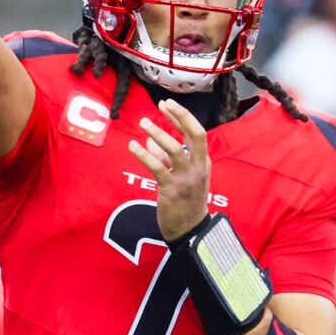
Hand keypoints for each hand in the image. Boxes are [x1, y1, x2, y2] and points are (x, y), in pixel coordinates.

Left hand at [130, 98, 211, 239]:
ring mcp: (187, 179)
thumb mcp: (180, 176)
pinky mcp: (172, 190)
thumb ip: (166, 157)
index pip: (196, 132)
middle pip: (195, 135)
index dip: (182, 116)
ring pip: (175, 149)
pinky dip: (144, 155)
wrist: (189, 230)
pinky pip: (157, 168)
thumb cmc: (185, 202)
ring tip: (143, 122)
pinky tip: (133, 146)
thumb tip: (150, 139)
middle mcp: (198, 168)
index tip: (166, 104)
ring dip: (158, 133)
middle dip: (180, 116)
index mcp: (203, 162)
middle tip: (163, 104)